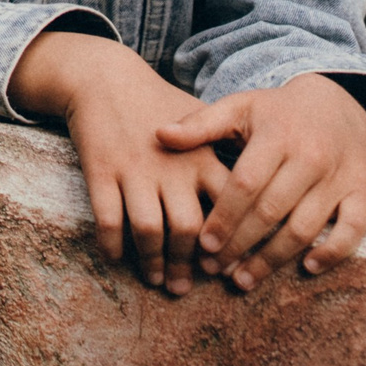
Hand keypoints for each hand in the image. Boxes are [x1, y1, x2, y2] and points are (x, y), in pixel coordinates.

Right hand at [10, 31, 223, 295]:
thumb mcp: (201, 120)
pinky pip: (107, 218)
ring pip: (149, 229)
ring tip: (155, 280)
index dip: (229, 244)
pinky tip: (115, 257)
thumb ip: (228, 154)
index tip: (226, 268)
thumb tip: (265, 188)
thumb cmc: (158, 103)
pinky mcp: (100, 169)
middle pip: (188, 228)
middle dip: (188, 265)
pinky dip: (112, 245)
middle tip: (185, 288)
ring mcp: (134, 169)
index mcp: (202, 156)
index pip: (227, 207)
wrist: (104, 77)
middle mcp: (171, 166)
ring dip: (153, 262)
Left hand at [155, 73, 365, 289]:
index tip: (202, 243)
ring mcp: (341, 177)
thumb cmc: (276, 113)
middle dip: (241, 244)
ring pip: (305, 226)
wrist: (336, 104)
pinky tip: (306, 267)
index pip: (245, 184)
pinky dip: (332, 251)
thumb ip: (201, 124)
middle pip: (272, 211)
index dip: (224, 216)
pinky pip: (352, 229)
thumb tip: (159, 135)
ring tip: (244, 279)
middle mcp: (312, 157)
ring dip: (274, 258)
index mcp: (277, 136)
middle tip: (215, 269)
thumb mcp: (239, 109)